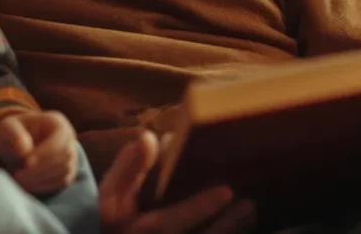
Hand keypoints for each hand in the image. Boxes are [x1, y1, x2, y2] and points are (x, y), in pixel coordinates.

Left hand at [0, 111, 77, 193]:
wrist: (18, 144)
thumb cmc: (13, 133)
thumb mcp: (8, 128)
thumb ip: (14, 135)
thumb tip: (25, 150)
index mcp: (58, 123)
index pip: (59, 140)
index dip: (45, 154)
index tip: (25, 164)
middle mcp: (69, 139)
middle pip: (65, 157)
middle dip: (42, 170)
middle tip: (19, 177)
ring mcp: (71, 156)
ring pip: (65, 171)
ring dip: (42, 180)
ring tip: (20, 182)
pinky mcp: (67, 172)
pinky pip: (62, 182)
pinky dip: (45, 186)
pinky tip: (28, 186)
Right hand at [99, 131, 255, 233]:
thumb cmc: (112, 220)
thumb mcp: (111, 195)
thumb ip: (128, 168)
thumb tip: (148, 137)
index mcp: (138, 230)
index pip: (170, 221)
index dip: (199, 208)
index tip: (226, 191)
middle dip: (226, 225)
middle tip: (248, 203)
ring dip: (230, 231)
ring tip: (249, 209)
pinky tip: (242, 225)